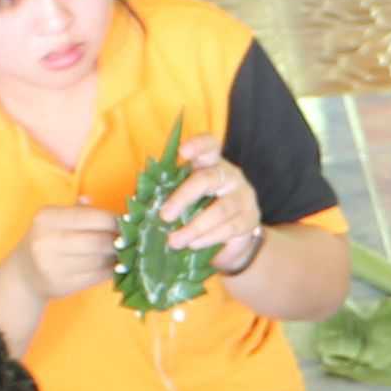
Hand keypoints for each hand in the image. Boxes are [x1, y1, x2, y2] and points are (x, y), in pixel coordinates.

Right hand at [17, 203, 121, 298]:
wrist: (23, 275)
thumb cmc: (46, 240)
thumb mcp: (55, 220)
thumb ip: (82, 212)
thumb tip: (118, 214)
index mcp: (48, 218)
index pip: (92, 217)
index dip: (115, 220)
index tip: (128, 222)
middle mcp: (47, 240)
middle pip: (98, 241)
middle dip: (120, 241)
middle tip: (133, 240)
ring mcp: (53, 265)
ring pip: (100, 260)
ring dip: (119, 257)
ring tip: (127, 252)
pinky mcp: (62, 285)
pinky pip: (97, 277)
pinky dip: (112, 271)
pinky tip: (118, 266)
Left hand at [161, 138, 262, 267]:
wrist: (232, 236)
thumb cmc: (201, 211)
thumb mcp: (187, 198)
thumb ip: (171, 195)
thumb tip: (141, 205)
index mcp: (212, 164)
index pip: (209, 146)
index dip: (198, 145)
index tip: (183, 152)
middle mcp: (230, 176)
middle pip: (209, 179)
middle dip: (184, 197)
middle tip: (164, 216)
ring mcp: (243, 197)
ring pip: (221, 210)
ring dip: (195, 227)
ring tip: (175, 241)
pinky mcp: (250, 220)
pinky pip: (229, 229)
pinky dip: (208, 239)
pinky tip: (193, 245)